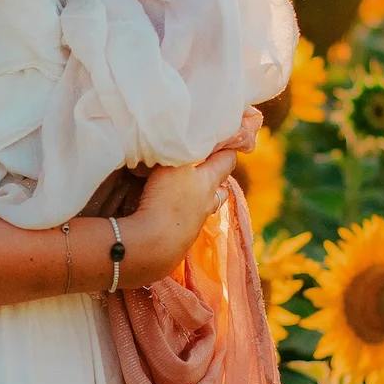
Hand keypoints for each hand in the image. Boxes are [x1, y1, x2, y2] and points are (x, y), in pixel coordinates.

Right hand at [117, 151, 236, 286]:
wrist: (155, 245)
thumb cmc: (166, 199)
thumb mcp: (170, 165)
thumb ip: (176, 151)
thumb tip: (175, 142)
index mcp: (209, 180)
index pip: (227, 160)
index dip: (228, 148)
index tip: (227, 137)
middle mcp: (207, 202)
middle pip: (220, 188)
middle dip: (215, 177)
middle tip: (205, 166)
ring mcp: (196, 224)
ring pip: (206, 207)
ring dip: (201, 198)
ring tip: (188, 190)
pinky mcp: (182, 239)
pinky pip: (188, 221)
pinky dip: (183, 213)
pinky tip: (169, 210)